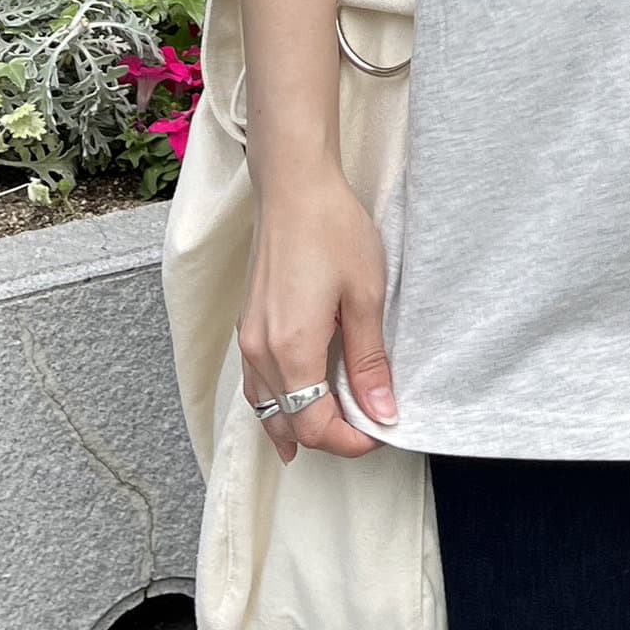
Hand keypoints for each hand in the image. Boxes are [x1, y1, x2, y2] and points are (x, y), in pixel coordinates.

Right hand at [237, 172, 398, 462]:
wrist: (294, 188)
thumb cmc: (333, 231)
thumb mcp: (366, 296)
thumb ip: (369, 360)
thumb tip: (382, 412)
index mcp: (291, 350)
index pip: (315, 426)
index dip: (350, 440)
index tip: (381, 430)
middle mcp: (261, 352)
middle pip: (290, 423)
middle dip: (329, 435)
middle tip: (369, 426)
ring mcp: (249, 339)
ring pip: (267, 408)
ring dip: (300, 424)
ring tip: (336, 430)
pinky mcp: (248, 324)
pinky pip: (257, 383)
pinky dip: (278, 404)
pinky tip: (296, 403)